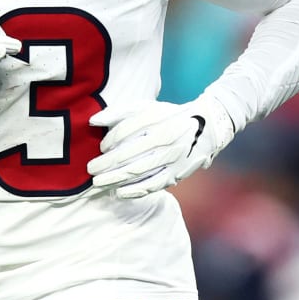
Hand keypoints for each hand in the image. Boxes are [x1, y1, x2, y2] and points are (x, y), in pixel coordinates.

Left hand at [86, 96, 231, 197]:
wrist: (208, 126)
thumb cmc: (170, 116)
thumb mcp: (147, 107)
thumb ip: (119, 112)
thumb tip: (92, 121)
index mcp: (157, 119)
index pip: (126, 131)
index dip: (110, 140)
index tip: (101, 148)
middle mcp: (165, 138)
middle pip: (128, 154)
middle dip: (105, 164)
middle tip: (90, 170)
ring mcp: (172, 157)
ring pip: (138, 171)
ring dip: (115, 179)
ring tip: (99, 183)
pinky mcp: (177, 173)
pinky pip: (153, 185)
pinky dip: (135, 191)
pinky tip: (119, 192)